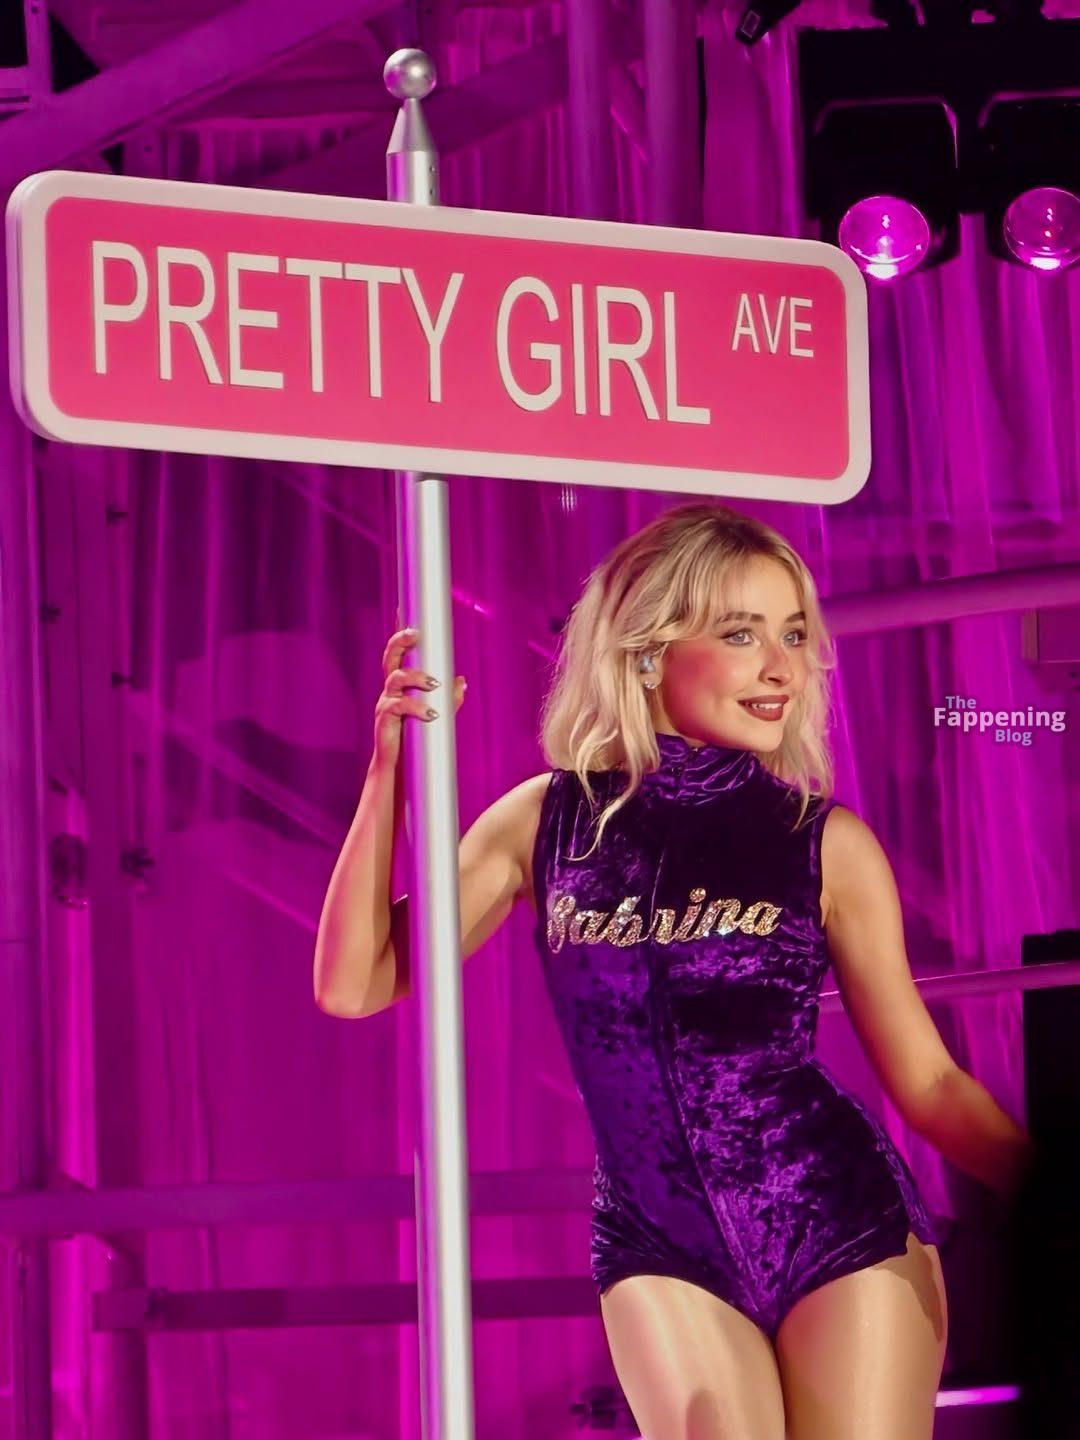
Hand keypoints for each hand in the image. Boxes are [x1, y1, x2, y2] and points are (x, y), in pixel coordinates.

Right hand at [373, 627, 466, 768]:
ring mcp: (386, 701)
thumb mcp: (437, 713)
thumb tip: (461, 680)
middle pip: (391, 657)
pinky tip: (431, 713)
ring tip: (435, 684)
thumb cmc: (416, 737)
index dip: (402, 635)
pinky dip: (417, 707)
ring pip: (397, 677)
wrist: (400, 767)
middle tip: (415, 633)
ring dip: (417, 677)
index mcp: (401, 684)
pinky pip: (399, 705)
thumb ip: (449, 697)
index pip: (399, 654)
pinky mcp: (384, 717)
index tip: (408, 618)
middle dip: (401, 641)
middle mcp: (391, 688)